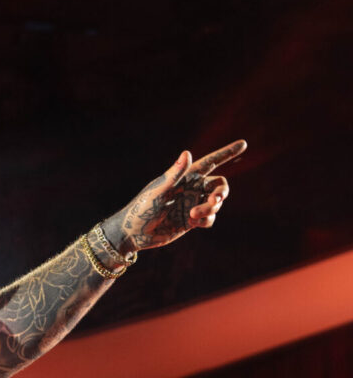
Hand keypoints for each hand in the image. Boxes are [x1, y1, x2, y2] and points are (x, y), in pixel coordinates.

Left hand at [110, 140, 246, 252]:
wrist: (133, 233)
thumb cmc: (142, 208)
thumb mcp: (159, 191)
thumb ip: (175, 174)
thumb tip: (187, 153)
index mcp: (184, 177)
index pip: (210, 162)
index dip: (226, 153)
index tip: (243, 143)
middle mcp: (191, 189)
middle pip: (219, 185)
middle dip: (221, 192)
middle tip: (216, 200)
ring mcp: (192, 204)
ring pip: (216, 203)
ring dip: (211, 209)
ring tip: (193, 215)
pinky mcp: (191, 221)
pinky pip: (210, 218)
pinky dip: (206, 220)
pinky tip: (193, 223)